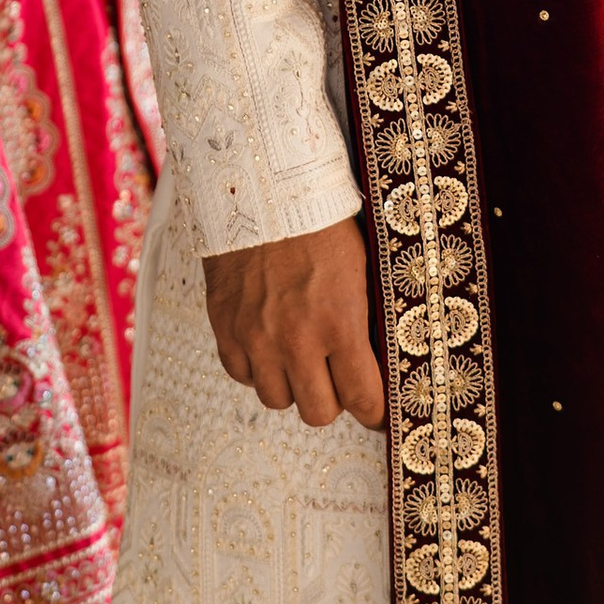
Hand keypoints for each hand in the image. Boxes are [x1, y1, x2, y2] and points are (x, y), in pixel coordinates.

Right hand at [202, 214, 385, 429]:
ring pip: (277, 400)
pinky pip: (241, 375)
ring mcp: (256, 337)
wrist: (263, 191)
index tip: (377, 412)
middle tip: (337, 381)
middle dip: (333, 401)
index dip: (375, 412)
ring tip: (300, 359)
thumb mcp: (359, 270)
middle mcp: (296, 339)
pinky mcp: (226, 328)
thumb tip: (376, 360)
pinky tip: (268, 345)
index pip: (363, 398)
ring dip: (292, 386)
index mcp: (340, 323)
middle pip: (318, 413)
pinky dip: (256, 368)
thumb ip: (363, 321)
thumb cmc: (320, 223)